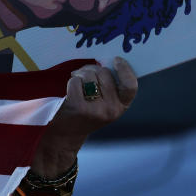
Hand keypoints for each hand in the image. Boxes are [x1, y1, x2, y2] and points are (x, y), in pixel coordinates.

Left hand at [30, 57, 137, 176]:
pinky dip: (71, 81)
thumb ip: (110, 87)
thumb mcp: (104, 104)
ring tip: (77, 82)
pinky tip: (70, 91)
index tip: (116, 60)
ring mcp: (95, 109)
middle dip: (92, 69)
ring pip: (90, 75)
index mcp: (121, 107)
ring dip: (80, 74)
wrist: (65, 135)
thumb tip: (106, 62)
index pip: (130, 86)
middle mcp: (111, 110)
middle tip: (84, 74)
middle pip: (105, 74)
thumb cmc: (85, 113)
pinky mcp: (78, 107)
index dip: (125, 70)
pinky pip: (76, 81)